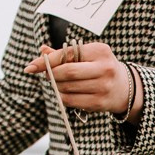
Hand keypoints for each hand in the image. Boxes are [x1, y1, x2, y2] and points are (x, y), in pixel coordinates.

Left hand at [24, 42, 138, 119]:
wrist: (124, 88)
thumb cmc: (100, 68)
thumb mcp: (87, 55)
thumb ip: (64, 54)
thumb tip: (41, 51)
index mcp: (100, 51)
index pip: (67, 54)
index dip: (46, 61)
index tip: (30, 67)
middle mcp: (105, 68)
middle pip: (67, 72)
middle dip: (52, 75)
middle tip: (48, 76)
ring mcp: (104, 87)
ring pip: (68, 88)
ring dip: (57, 87)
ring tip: (59, 84)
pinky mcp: (100, 103)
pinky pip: (72, 101)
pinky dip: (63, 97)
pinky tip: (66, 93)